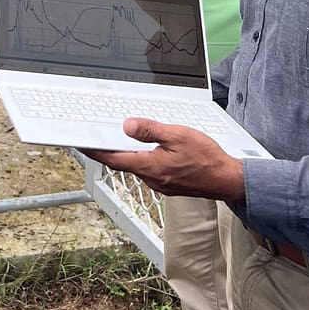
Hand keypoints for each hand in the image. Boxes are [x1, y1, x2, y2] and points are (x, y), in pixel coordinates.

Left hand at [83, 118, 245, 201]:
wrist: (227, 180)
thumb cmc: (206, 158)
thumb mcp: (177, 135)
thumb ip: (150, 130)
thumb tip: (127, 125)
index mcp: (149, 166)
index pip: (113, 158)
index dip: (94, 151)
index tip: (81, 143)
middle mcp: (151, 178)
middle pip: (123, 162)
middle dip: (109, 150)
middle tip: (96, 137)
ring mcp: (160, 183)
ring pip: (137, 165)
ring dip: (128, 153)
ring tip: (121, 138)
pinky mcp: (168, 184)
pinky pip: (149, 169)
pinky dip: (143, 158)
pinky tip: (148, 149)